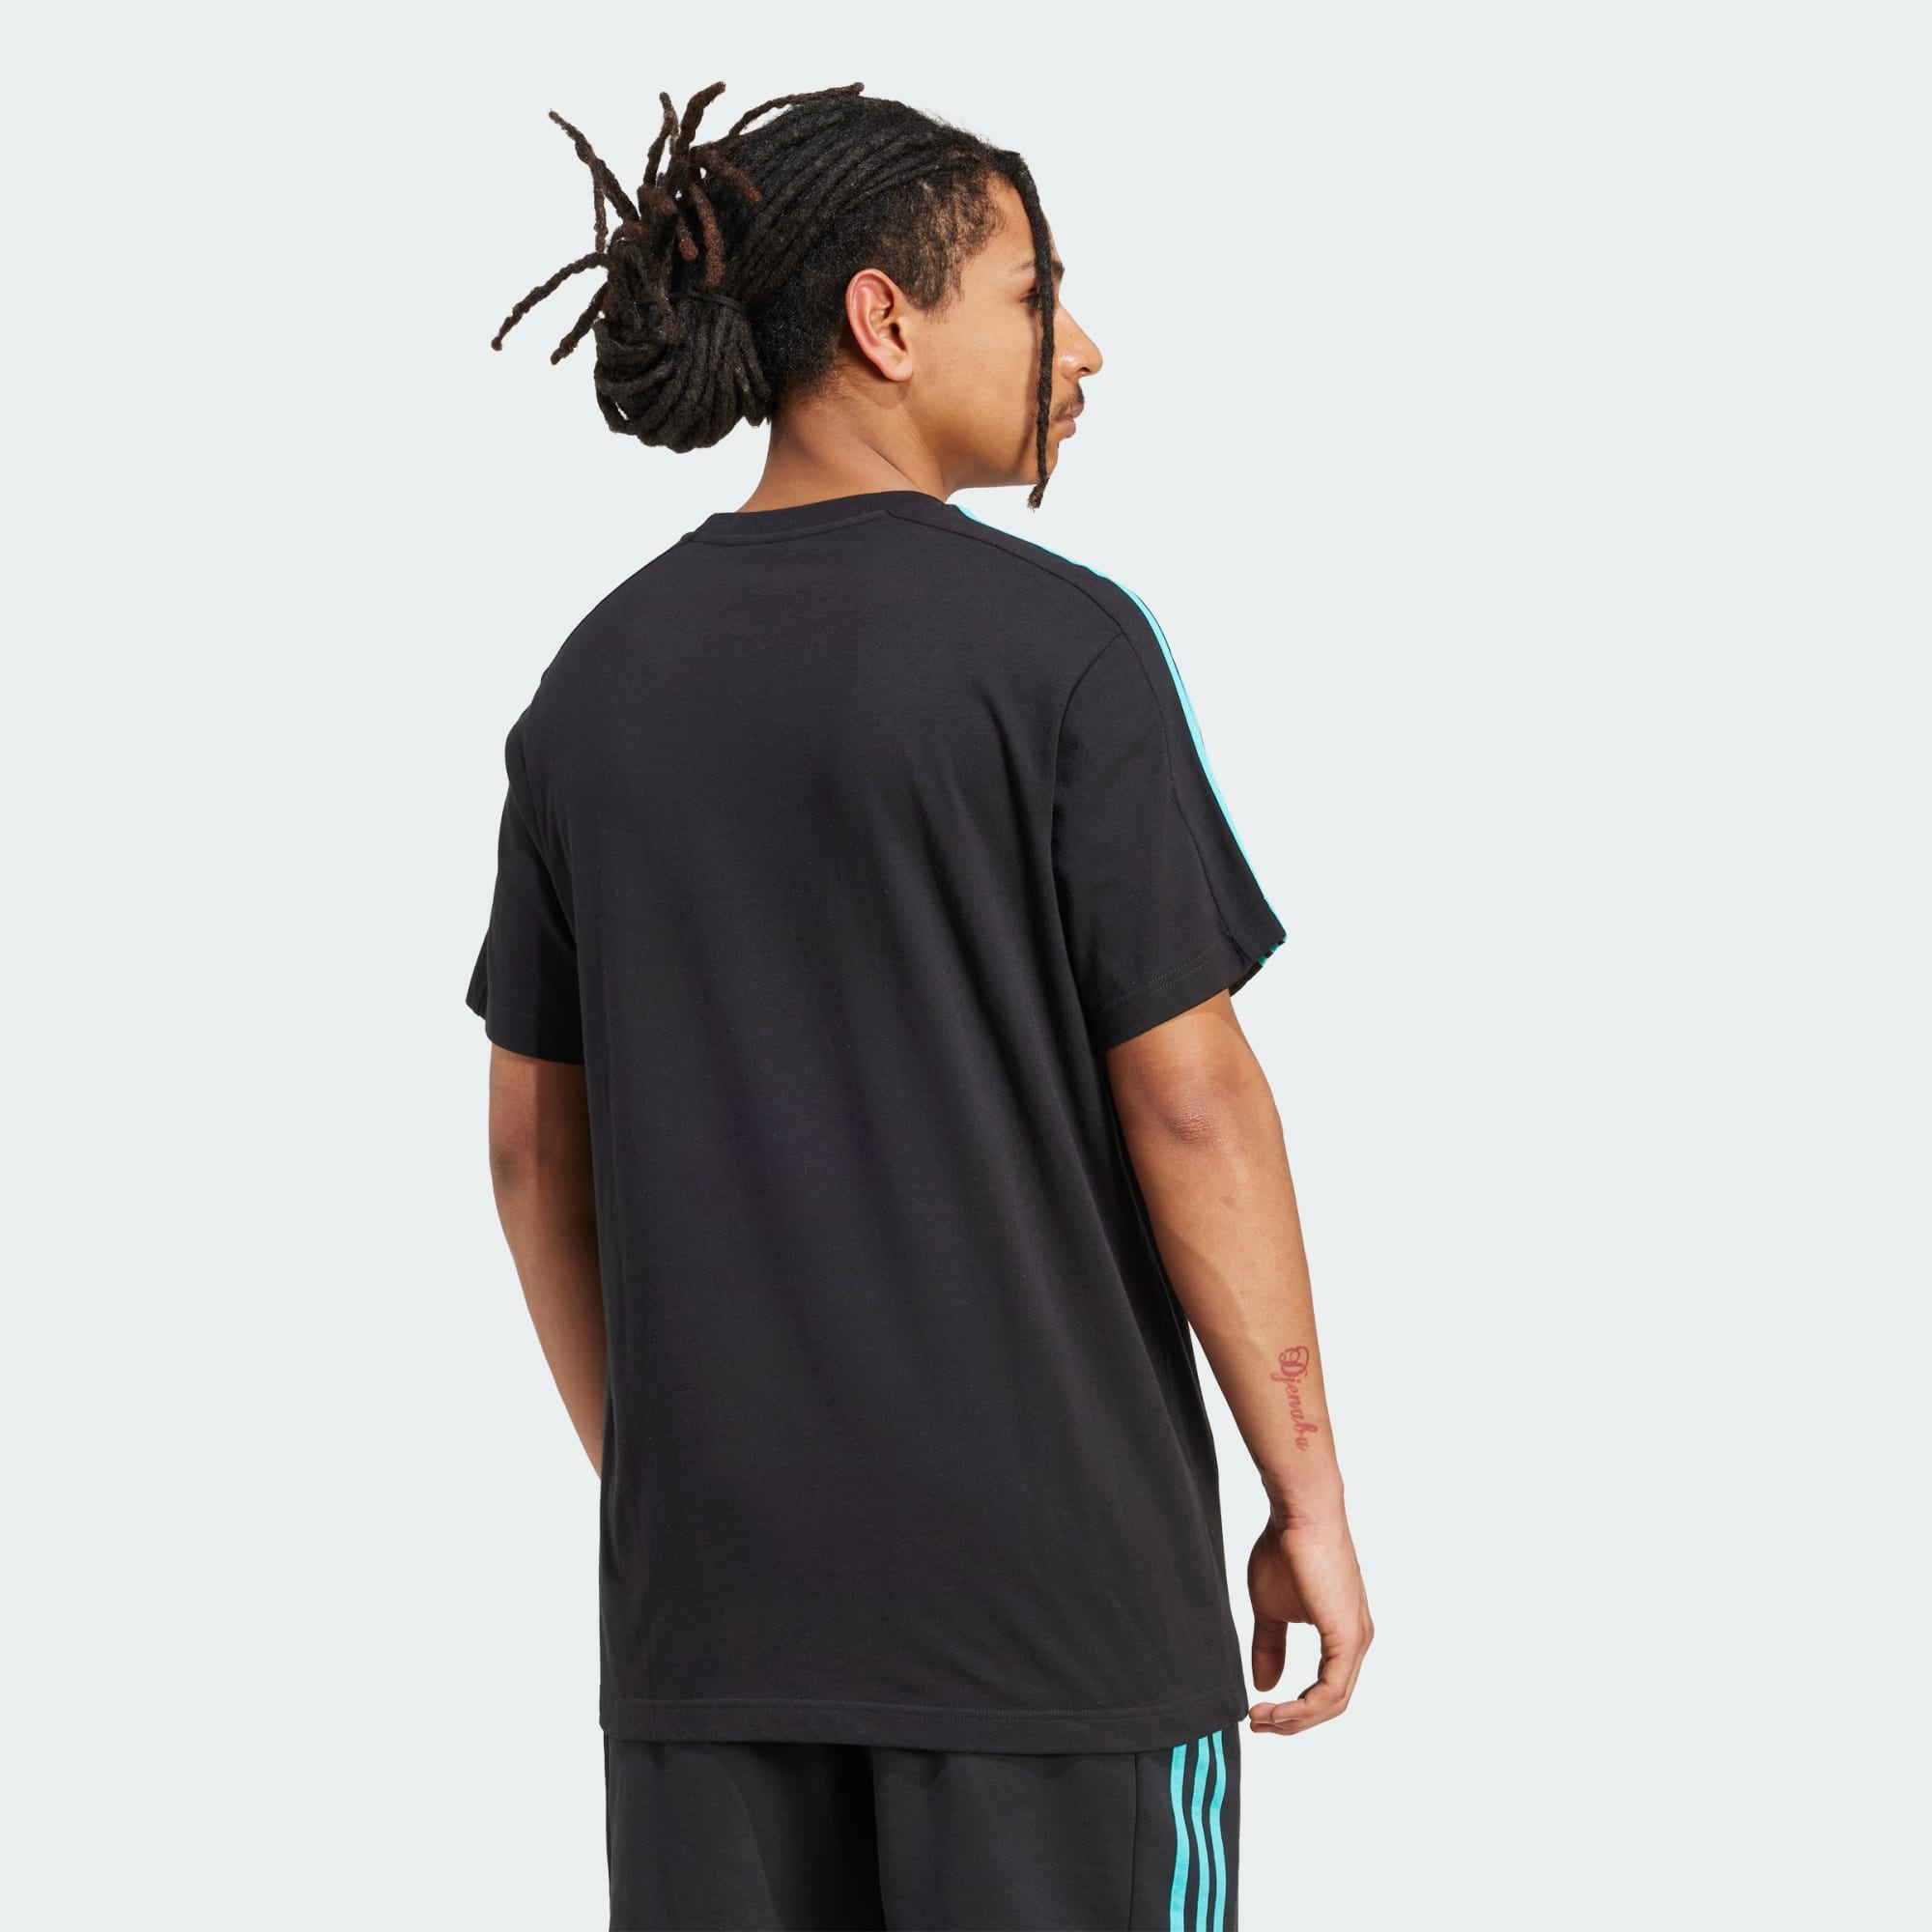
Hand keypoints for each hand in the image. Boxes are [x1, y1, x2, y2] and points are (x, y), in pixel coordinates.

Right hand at [1246, 1510, 1372, 1733]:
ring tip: (1261, 1718)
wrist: (1299, 1514)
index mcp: (1342, 1635)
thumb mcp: (1271, 1608)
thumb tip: (1265, 1683)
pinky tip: (1277, 1708)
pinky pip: (1331, 1690)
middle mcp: (1356, 1641)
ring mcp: (1356, 1640)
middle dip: (1292, 1721)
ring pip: (1332, 1702)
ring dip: (1295, 1718)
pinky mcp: (1348, 1636)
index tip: (1258, 1713)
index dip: (1293, 1709)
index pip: (1325, 1690)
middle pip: (1330, 1703)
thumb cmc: (1285, 1548)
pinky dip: (1303, 1706)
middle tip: (1257, 1723)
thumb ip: (1270, 1646)